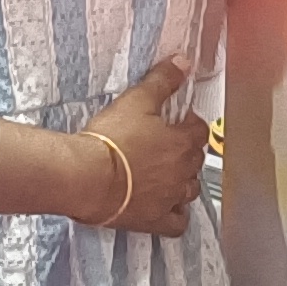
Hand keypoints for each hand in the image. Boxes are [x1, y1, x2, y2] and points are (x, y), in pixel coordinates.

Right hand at [80, 64, 208, 233]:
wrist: (87, 177)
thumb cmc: (110, 139)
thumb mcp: (137, 100)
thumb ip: (163, 80)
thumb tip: (184, 62)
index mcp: (181, 143)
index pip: (199, 130)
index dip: (189, 123)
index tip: (176, 120)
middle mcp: (182, 173)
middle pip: (196, 160)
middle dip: (186, 151)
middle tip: (166, 144)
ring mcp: (170, 199)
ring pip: (191, 191)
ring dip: (184, 181)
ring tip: (168, 174)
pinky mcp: (154, 220)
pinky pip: (177, 223)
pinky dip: (177, 214)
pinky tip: (168, 206)